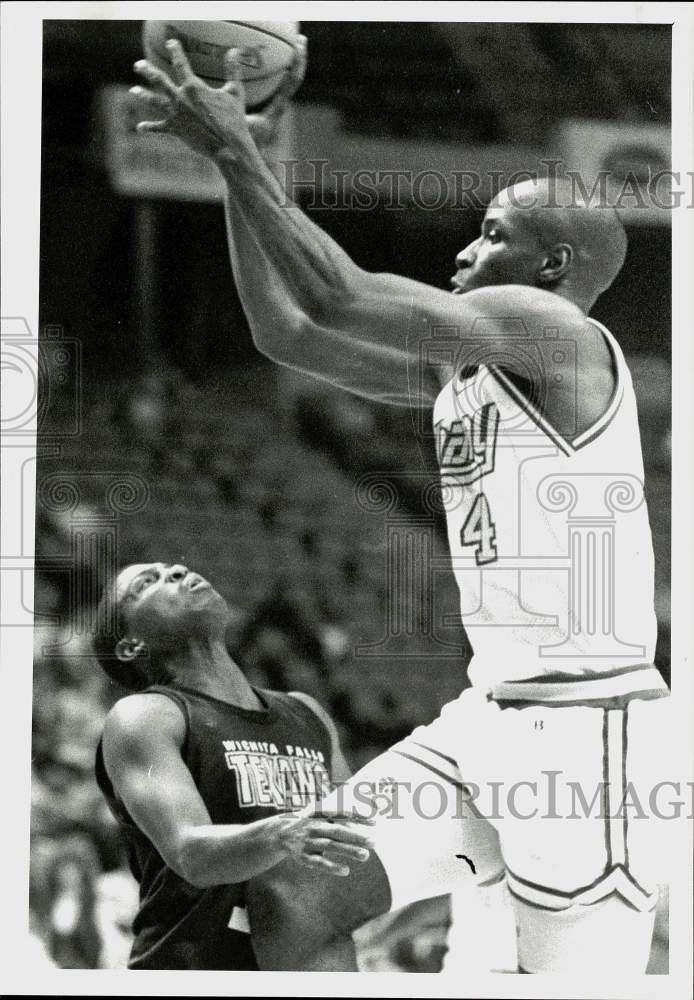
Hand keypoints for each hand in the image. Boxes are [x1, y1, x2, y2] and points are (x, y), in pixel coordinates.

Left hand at [131, 34, 306, 157]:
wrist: (228, 147)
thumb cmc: (234, 120)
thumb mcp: (235, 92)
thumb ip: (233, 69)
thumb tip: (235, 49)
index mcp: (193, 87)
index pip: (181, 64)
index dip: (175, 51)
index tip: (171, 43)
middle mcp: (180, 99)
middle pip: (159, 80)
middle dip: (147, 71)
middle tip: (138, 64)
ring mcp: (176, 115)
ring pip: (155, 102)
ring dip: (143, 95)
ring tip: (134, 90)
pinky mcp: (176, 131)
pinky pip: (160, 128)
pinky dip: (150, 127)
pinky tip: (140, 127)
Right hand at [273, 810, 374, 876]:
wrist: (280, 833)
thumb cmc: (309, 822)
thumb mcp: (320, 815)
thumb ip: (339, 819)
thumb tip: (361, 823)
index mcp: (319, 813)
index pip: (341, 813)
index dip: (357, 817)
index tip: (375, 822)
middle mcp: (314, 826)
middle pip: (338, 831)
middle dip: (356, 837)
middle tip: (374, 843)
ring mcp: (308, 841)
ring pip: (331, 846)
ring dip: (348, 851)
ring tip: (365, 856)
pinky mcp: (303, 856)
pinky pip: (318, 862)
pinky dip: (331, 866)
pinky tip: (345, 871)